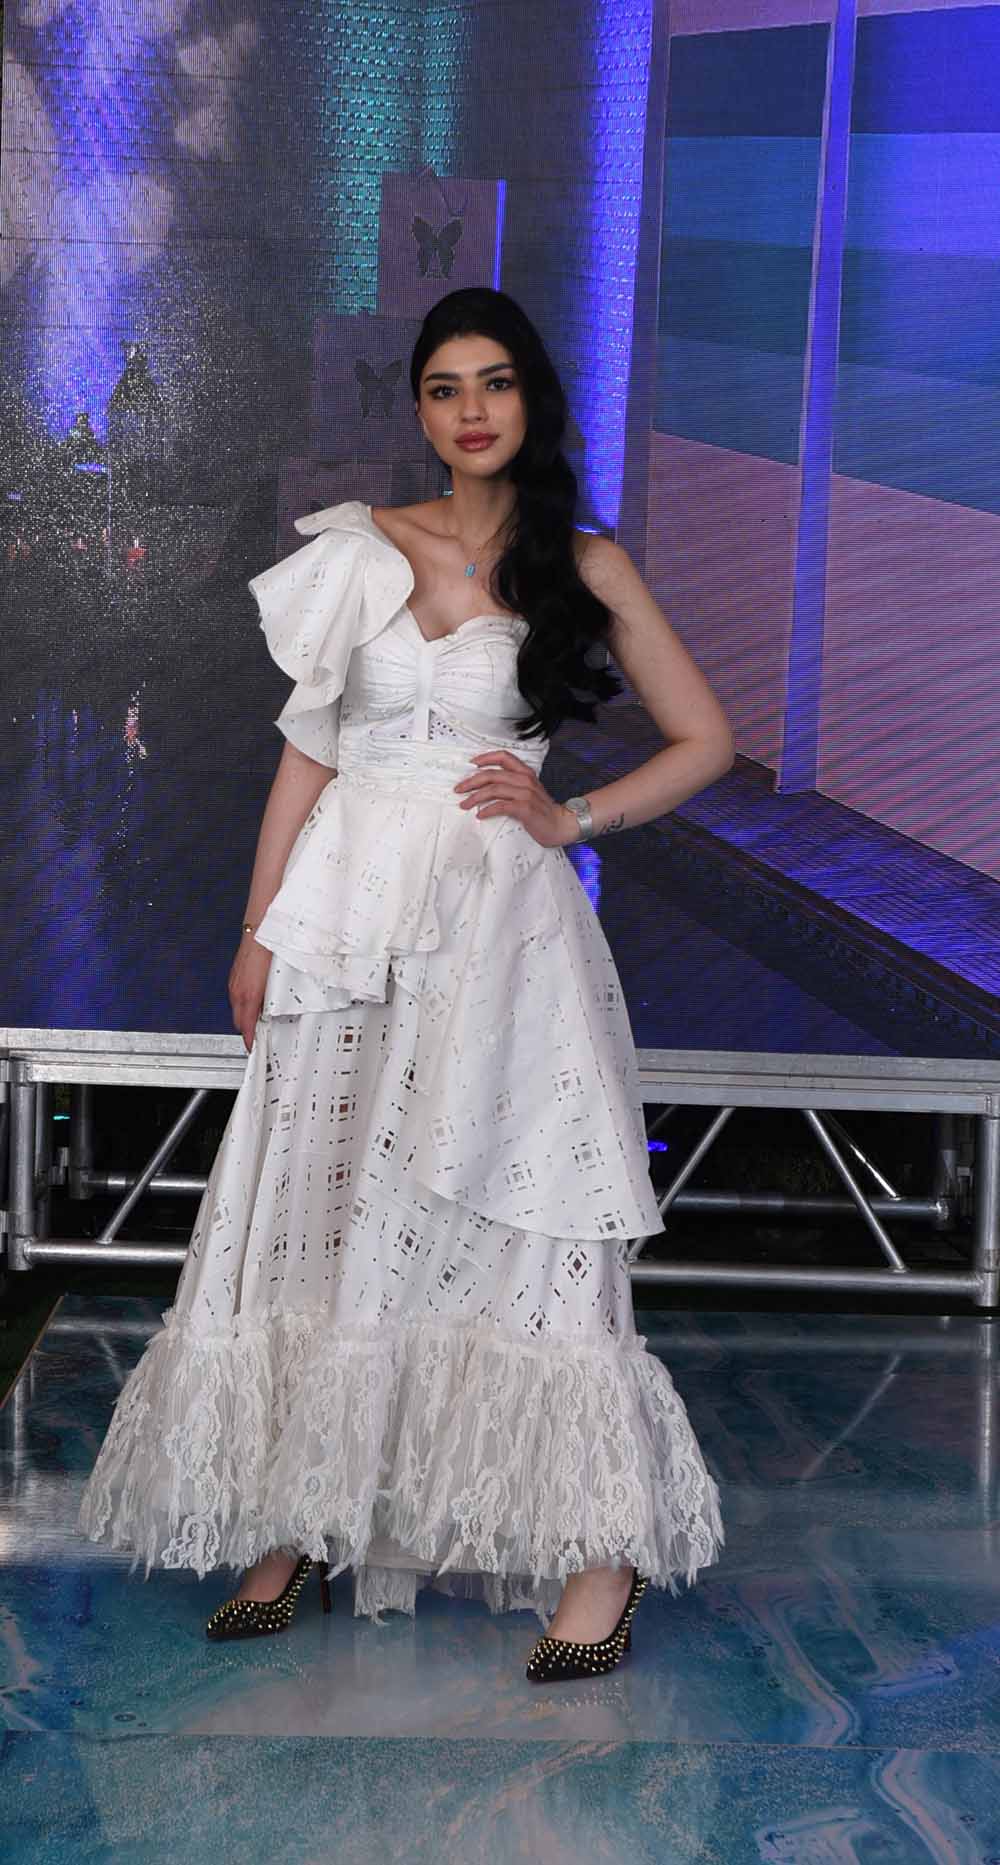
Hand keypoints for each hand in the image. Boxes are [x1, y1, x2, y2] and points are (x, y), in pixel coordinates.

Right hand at [228, 935, 272, 1051]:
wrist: (258, 930)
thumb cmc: (268, 952)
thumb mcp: (275, 981)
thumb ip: (272, 1001)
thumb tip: (273, 1014)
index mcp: (248, 996)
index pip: (246, 1026)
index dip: (250, 1040)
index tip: (253, 1048)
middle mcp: (237, 991)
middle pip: (239, 1021)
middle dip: (247, 1031)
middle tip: (257, 1038)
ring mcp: (234, 984)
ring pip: (236, 1009)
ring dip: (245, 1018)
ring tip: (257, 1023)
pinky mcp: (234, 977)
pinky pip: (236, 997)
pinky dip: (244, 1005)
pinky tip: (254, 1003)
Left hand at [454, 749, 578, 847]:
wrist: (561, 824)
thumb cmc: (542, 810)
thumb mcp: (529, 790)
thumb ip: (512, 784)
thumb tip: (487, 786)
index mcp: (525, 773)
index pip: (504, 757)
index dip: (486, 757)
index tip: (472, 763)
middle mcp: (525, 780)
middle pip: (492, 774)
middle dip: (471, 781)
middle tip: (459, 789)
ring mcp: (525, 793)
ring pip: (493, 789)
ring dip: (475, 797)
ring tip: (465, 803)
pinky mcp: (525, 808)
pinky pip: (500, 806)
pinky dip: (487, 810)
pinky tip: (480, 814)